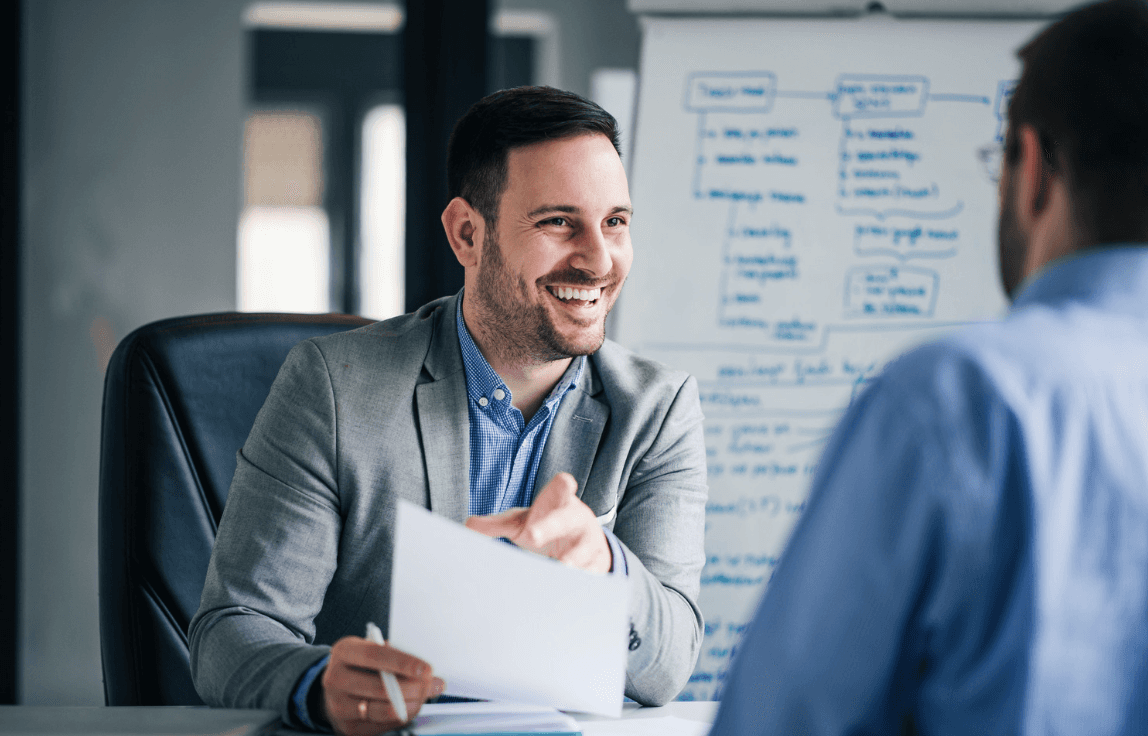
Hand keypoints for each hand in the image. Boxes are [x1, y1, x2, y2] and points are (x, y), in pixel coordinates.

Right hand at [320, 635, 443, 735]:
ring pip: (381, 709)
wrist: (337, 687)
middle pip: (379, 687)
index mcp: (343, 651)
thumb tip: (430, 675)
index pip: (374, 655)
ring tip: (424, 696)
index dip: (402, 663)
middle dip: (412, 687)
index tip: (425, 669)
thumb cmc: (362, 664)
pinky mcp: (347, 726)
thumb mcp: (374, 650)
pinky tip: (410, 707)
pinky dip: (401, 716)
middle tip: (432, 684)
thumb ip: (398, 657)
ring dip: (410, 704)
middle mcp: (335, 678)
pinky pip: (381, 725)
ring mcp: (338, 705)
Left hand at [465, 472, 612, 572]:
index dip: (563, 486)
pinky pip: (589, 574)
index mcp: (559, 502)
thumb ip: (498, 524)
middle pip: (565, 520)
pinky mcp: (596, 563)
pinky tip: (568, 592)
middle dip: (550, 527)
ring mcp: (589, 541)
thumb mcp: (523, 521)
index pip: (562, 488)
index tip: (565, 482)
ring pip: (582, 551)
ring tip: (560, 567)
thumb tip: (468, 525)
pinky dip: (580, 582)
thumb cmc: (547, 524)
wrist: (584, 540)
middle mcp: (577, 519)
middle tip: (531, 536)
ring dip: (570, 561)